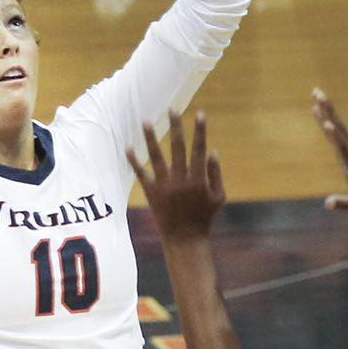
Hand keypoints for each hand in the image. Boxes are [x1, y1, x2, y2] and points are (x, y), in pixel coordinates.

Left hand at [127, 111, 224, 243]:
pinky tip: (128, 147)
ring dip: (151, 138)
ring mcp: (165, 185)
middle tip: (172, 108)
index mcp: (198, 178)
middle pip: (177, 147)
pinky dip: (135, 161)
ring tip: (146, 121)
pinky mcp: (152, 193)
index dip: (200, 131)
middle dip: (176, 126)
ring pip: (157, 156)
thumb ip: (216, 174)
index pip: (199, 148)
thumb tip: (213, 151)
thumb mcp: (218, 197)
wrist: (185, 240)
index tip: (200, 113)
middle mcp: (181, 179)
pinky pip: (141, 174)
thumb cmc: (204, 218)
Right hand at [312, 89, 347, 218]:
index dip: (334, 136)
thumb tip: (328, 204)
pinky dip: (329, 122)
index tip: (326, 123)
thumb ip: (344, 205)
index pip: (342, 147)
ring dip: (327, 110)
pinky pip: (338, 133)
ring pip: (338, 126)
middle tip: (318, 93)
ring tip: (316, 95)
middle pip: (340, 128)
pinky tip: (322, 116)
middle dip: (329, 110)